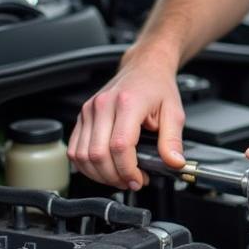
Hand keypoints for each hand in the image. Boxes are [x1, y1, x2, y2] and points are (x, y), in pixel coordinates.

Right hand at [68, 47, 184, 188]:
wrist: (145, 67)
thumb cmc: (157, 86)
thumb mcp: (174, 112)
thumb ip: (173, 140)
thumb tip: (174, 163)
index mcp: (127, 103)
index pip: (120, 146)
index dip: (128, 170)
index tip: (139, 179)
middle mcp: (103, 105)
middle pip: (98, 154)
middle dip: (115, 177)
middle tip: (132, 181)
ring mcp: (89, 110)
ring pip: (82, 155)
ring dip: (99, 174)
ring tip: (119, 176)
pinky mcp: (82, 116)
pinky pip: (74, 149)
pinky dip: (86, 166)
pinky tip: (103, 168)